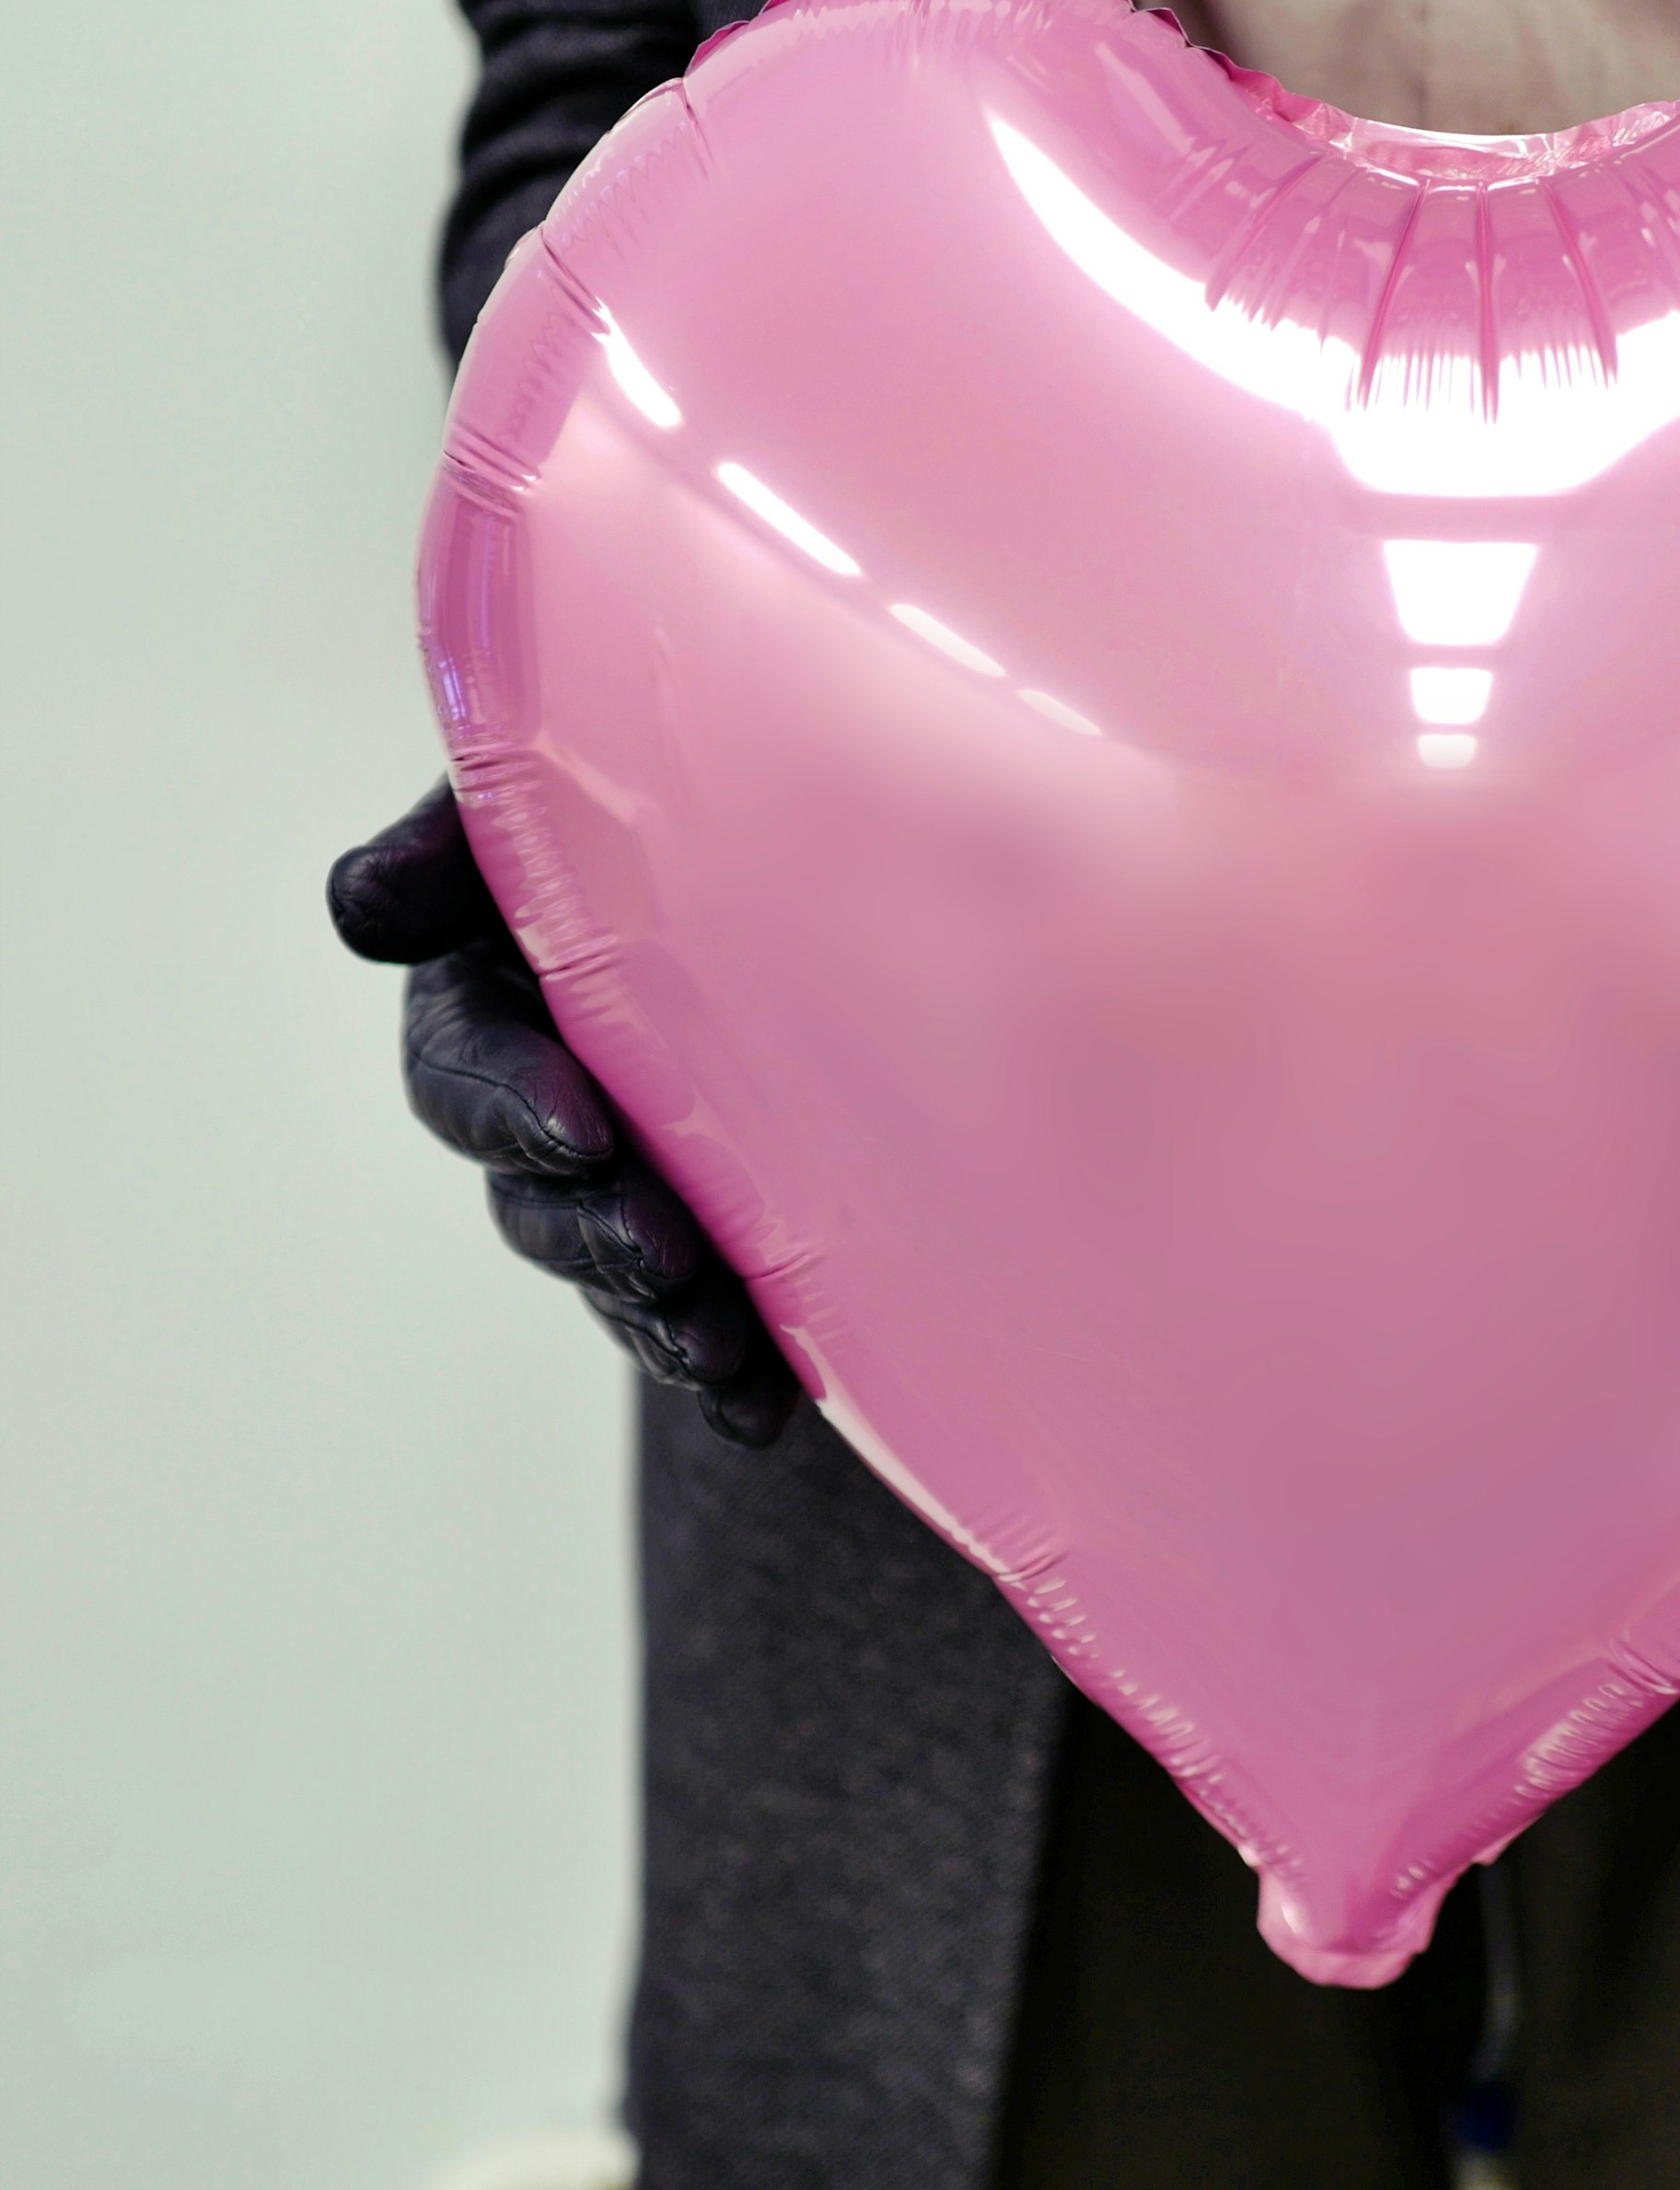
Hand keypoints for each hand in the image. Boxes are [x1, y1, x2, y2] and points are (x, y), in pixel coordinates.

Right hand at [329, 782, 804, 1445]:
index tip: (578, 1126)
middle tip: (665, 1258)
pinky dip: (726, 1365)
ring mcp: (629, 1170)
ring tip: (713, 1348)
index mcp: (493, 993)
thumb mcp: (551, 786)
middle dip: (594, 1236)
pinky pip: (703, 1306)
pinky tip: (760, 1407)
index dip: (508, 1101)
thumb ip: (459, 835)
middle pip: (538, 1193)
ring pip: (615, 1266)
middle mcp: (547, 1095)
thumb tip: (362, 911)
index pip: (466, 1061)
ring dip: (656, 1315)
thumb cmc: (652, 794)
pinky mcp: (716, 1222)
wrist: (803, 843)